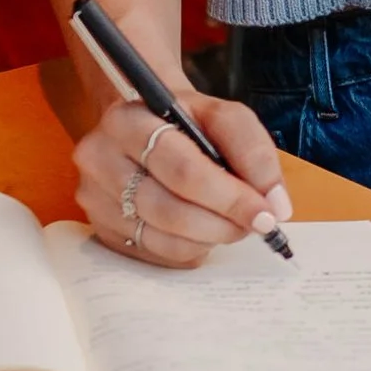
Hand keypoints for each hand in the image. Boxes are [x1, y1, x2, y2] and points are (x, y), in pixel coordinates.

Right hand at [74, 90, 291, 264]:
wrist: (148, 126)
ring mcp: (95, 196)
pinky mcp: (100, 226)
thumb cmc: (187, 122)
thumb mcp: (224, 118)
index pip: (182, 169)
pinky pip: (154, 253)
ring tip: (229, 223)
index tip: (265, 214)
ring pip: (162, 238)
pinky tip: (202, 230)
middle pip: (169, 209)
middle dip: (222, 223)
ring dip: (209, 238)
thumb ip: (254, 153)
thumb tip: (275, 205)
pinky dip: (189, 248)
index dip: (229, 198)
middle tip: (254, 225)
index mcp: (128, 120)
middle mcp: (99, 157)